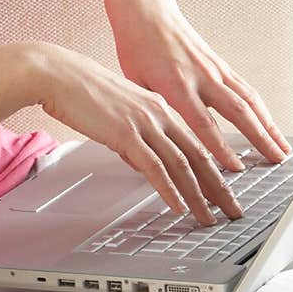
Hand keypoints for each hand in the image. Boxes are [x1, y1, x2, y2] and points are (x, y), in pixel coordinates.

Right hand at [0, 40, 247, 225]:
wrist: (58, 74)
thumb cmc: (81, 89)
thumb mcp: (118, 113)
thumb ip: (135, 136)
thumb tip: (143, 162)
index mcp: (159, 106)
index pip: (195, 143)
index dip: (214, 169)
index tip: (225, 189)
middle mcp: (159, 113)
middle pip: (198, 155)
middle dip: (219, 188)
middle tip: (233, 210)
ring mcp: (144, 123)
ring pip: (182, 164)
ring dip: (199, 196)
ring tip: (210, 217)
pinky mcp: (126, 133)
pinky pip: (154, 166)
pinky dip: (169, 190)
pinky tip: (178, 206)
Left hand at [98, 0, 291, 173]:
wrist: (147, 12)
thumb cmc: (137, 46)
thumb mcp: (135, 83)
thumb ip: (152, 113)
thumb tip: (155, 144)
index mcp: (176, 84)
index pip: (203, 123)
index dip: (221, 147)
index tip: (237, 167)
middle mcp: (201, 76)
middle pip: (238, 112)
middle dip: (260, 139)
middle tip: (275, 161)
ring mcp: (215, 69)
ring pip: (250, 100)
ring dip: (269, 126)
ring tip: (283, 149)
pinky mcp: (221, 65)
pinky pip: (246, 90)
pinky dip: (262, 110)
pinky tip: (270, 125)